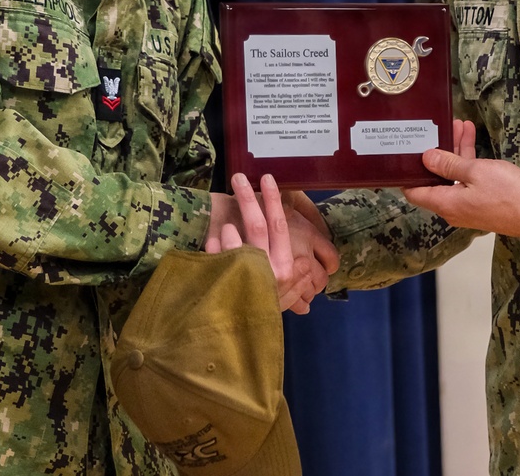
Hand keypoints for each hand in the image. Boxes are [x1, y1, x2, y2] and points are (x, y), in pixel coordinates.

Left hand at [206, 174, 328, 313]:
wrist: (234, 343)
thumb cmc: (261, 312)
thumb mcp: (282, 295)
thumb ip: (295, 276)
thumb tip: (306, 261)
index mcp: (285, 268)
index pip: (280, 226)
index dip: (274, 200)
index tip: (268, 178)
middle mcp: (266, 269)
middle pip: (257, 224)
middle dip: (248, 197)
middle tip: (238, 177)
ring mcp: (243, 274)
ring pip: (236, 236)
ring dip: (228, 228)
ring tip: (224, 227)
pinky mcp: (223, 280)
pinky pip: (216, 253)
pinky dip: (214, 245)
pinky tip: (213, 242)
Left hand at [402, 119, 519, 239]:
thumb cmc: (508, 193)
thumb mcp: (475, 172)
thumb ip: (448, 164)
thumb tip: (426, 158)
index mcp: (446, 203)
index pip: (414, 192)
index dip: (406, 174)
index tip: (404, 154)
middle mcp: (453, 208)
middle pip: (436, 179)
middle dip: (436, 152)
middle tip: (436, 128)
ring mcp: (468, 205)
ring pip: (454, 175)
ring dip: (456, 151)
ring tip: (458, 124)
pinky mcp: (482, 201)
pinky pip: (468, 180)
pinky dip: (468, 160)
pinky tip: (471, 136)